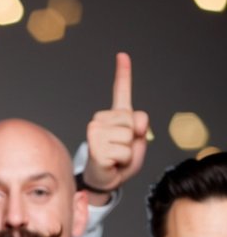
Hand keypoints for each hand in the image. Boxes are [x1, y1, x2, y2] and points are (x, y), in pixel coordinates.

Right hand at [82, 53, 149, 198]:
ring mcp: (96, 132)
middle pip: (132, 121)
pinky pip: (123, 151)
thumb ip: (141, 127)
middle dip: (133, 139)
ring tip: (116, 157)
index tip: (122, 55)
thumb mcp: (137, 142)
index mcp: (115, 116)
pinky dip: (123, 161)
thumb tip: (138, 120)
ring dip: (128, 152)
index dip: (123, 73)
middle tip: (121, 150)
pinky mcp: (95, 147)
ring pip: (128, 136)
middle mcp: (102, 120)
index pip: (120, 91)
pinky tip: (112, 163)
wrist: (106, 181)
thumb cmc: (120, 162)